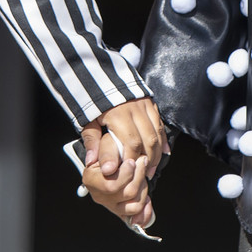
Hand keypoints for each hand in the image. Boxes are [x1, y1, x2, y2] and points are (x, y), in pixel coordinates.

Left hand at [80, 97, 165, 228]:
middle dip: (148, 159)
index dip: (133, 160)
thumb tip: (91, 162)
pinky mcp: (150, 102)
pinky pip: (160, 123)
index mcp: (119, 115)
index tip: (130, 172)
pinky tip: (164, 152)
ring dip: (157, 152)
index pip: (131, 143)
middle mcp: (135, 109)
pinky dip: (163, 138)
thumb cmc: (93, 102)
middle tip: (146, 174)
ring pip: (157, 132)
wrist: (101, 77)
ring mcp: (144, 105)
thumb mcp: (87, 120)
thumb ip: (91, 140)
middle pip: (148, 139)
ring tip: (152, 167)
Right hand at [83, 150, 154, 229]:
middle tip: (142, 162)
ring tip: (142, 174)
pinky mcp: (122, 211)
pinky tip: (148, 199)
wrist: (111, 156)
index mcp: (91, 180)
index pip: (111, 186)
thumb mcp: (107, 144)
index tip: (132, 161)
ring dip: (143, 188)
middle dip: (139, 176)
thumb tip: (109, 169)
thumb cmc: (110, 149)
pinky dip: (146, 210)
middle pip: (127, 194)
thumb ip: (108, 152)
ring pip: (135, 205)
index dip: (126, 174)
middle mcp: (99, 195)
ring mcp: (111, 205)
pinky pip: (137, 217)